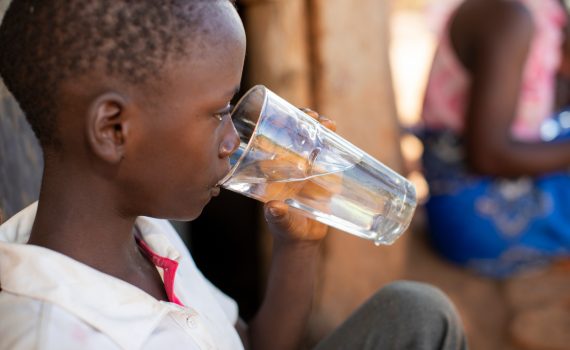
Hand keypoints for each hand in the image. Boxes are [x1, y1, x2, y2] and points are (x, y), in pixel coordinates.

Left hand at [263, 108, 335, 244]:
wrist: (303, 240)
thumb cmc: (285, 230)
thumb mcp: (281, 222)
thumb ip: (278, 216)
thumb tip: (274, 208)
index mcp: (274, 172)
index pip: (274, 143)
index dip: (279, 128)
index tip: (287, 118)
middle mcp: (289, 167)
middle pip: (296, 138)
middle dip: (304, 124)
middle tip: (314, 117)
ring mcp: (307, 170)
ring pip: (314, 144)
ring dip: (321, 130)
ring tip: (329, 125)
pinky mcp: (323, 176)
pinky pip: (328, 157)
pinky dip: (334, 146)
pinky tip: (338, 138)